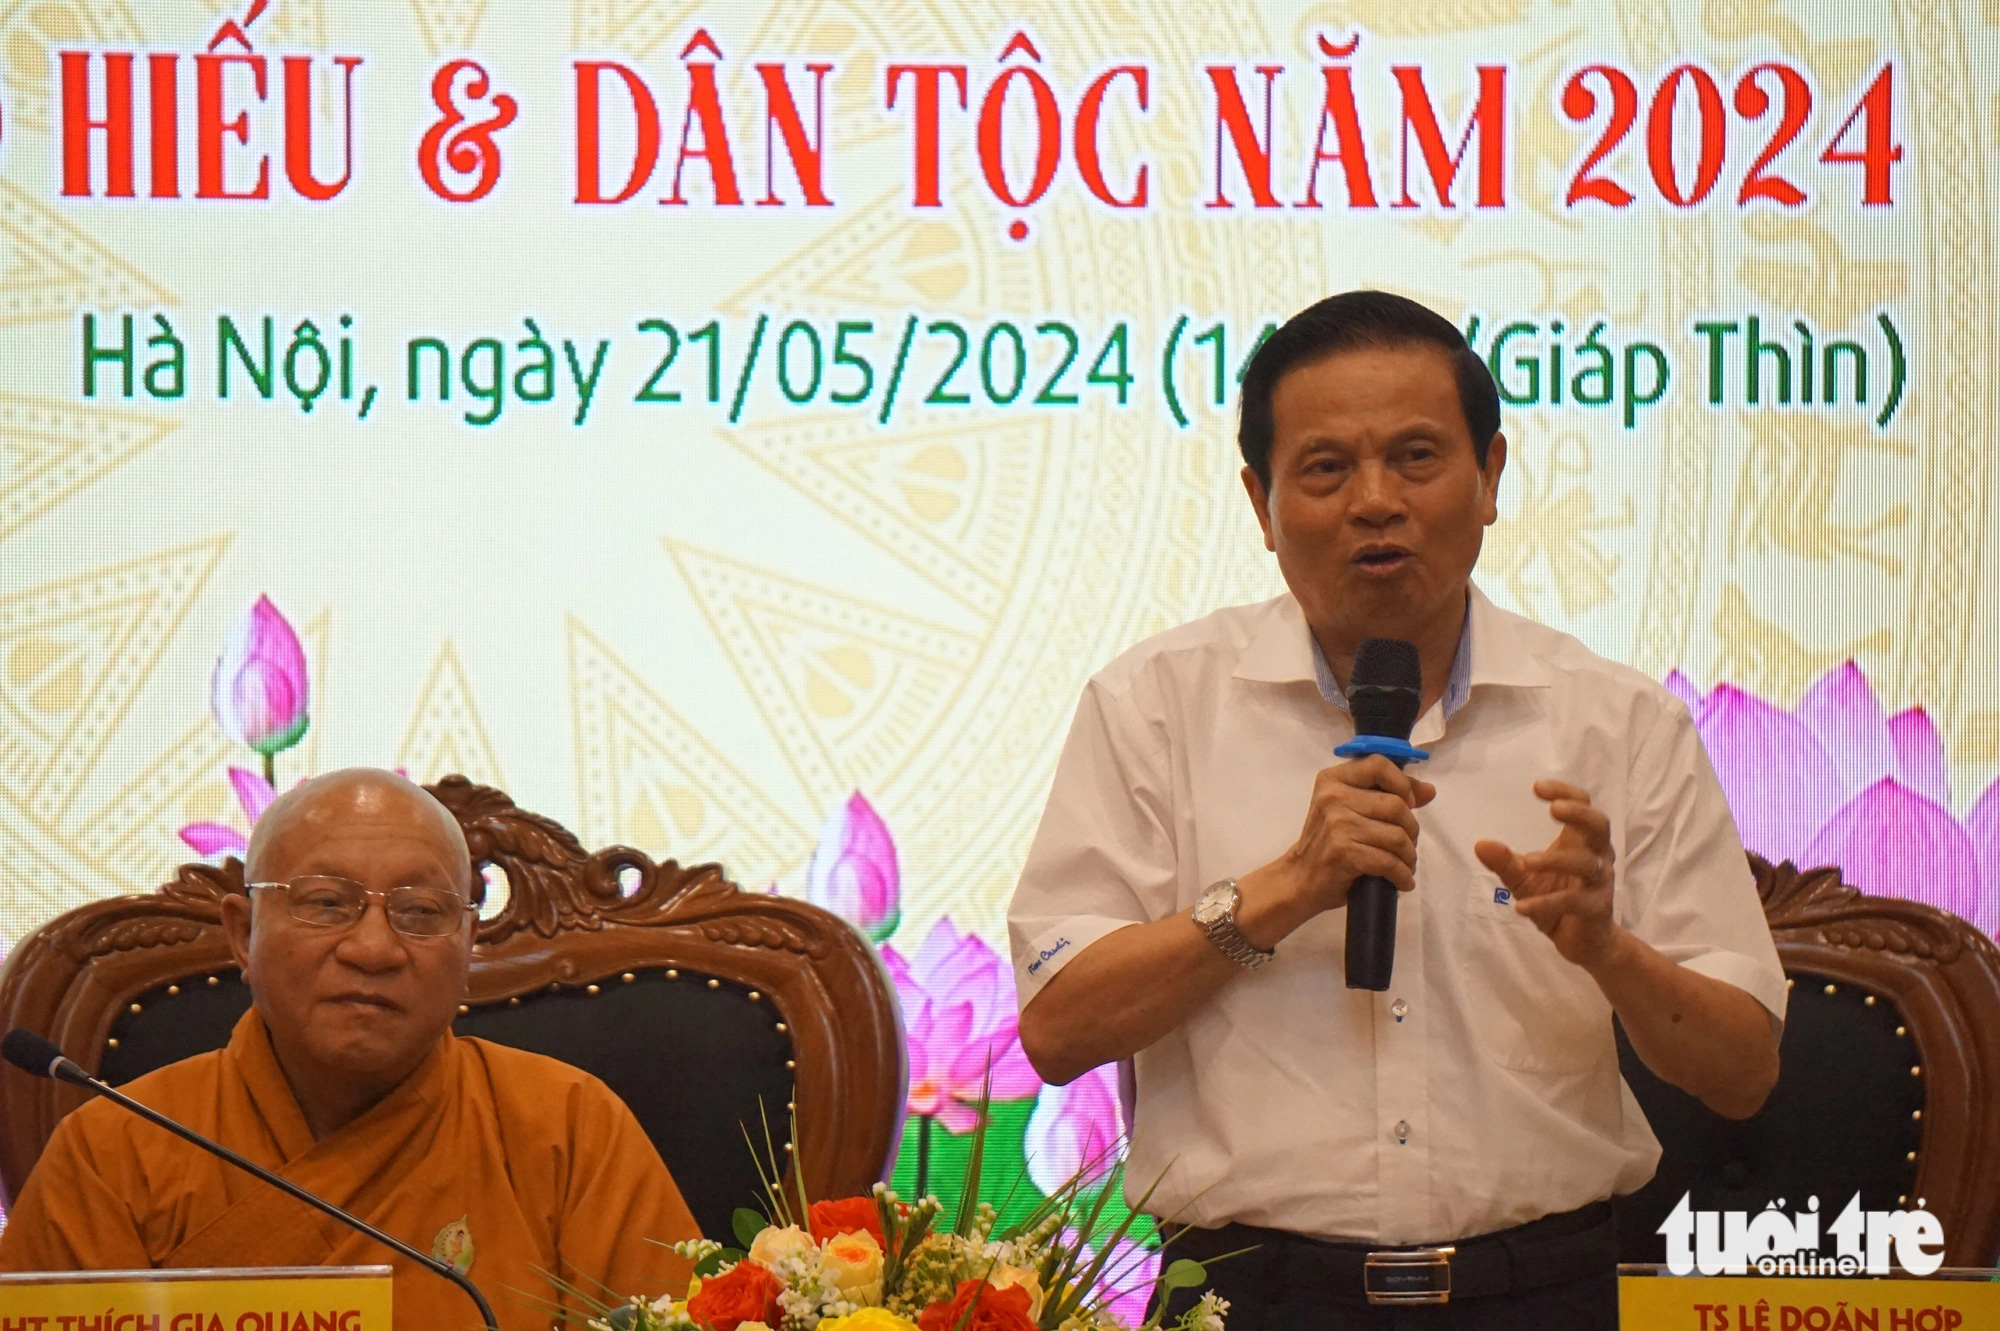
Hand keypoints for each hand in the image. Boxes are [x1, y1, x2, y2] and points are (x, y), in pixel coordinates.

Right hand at [1269, 755, 1437, 914]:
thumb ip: (1387, 794)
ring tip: (1405, 864)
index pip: (1379, 765)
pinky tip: (1402, 881)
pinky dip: (1402, 875)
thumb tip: (1429, 791)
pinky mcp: (1344, 852)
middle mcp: (1333, 797)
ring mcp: (1337, 824)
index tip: (1408, 803)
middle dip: (1411, 829)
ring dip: (1408, 856)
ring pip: (1397, 836)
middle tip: (1407, 844)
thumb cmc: (1328, 842)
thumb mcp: (1350, 809)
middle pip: (1396, 805)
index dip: (1403, 784)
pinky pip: (1389, 861)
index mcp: (1333, 779)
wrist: (1300, 878)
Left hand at [1473, 780, 1623, 970]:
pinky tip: (1521, 907)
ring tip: (1527, 862)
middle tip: (1553, 809)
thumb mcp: (1525, 878)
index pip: (1583, 805)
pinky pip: (1573, 901)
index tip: (1536, 787)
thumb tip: (1480, 844)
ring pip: (1587, 864)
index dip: (1565, 792)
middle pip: (1599, 825)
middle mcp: (1597, 856)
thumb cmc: (1556, 899)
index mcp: (1581, 840)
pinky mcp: (1596, 909)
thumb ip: (1505, 861)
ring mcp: (1600, 883)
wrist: (1584, 942)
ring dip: (1556, 860)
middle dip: (1578, 814)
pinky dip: (1547, 903)